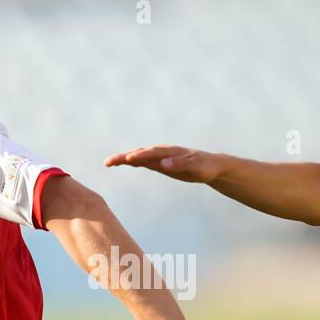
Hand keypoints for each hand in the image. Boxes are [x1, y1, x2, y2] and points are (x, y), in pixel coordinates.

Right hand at [104, 145, 223, 183]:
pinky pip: (142, 161)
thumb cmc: (206, 167)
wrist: (211, 165)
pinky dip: (131, 161)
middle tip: (108, 162)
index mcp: (171, 152)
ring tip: (108, 163)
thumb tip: (164, 163)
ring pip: (139, 156)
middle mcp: (163, 152)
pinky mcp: (159, 163)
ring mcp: (160, 157)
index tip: (127, 159)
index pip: (153, 153)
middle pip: (141, 153)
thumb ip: (181, 164)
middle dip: (124, 157)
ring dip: (123, 159)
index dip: (140, 156)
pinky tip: (122, 163)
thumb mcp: (196, 168)